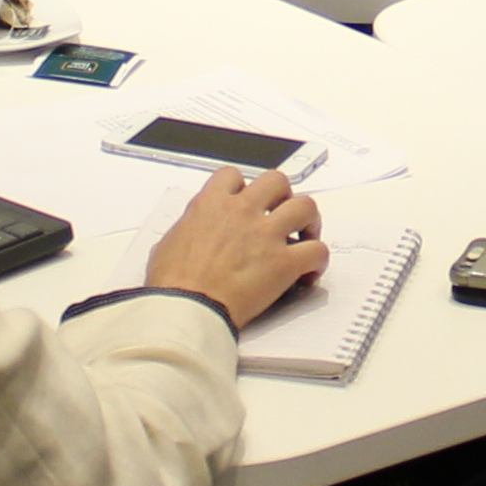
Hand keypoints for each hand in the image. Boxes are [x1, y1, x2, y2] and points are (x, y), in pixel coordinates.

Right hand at [141, 165, 326, 333]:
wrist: (187, 309)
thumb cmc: (173, 285)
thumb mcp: (167, 244)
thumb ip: (188, 230)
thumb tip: (191, 233)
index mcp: (211, 205)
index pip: (232, 175)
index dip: (242, 187)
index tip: (245, 200)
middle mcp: (242, 212)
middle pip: (277, 181)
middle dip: (283, 196)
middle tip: (282, 213)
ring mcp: (266, 235)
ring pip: (306, 207)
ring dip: (309, 221)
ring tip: (306, 237)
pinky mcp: (284, 263)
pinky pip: (317, 250)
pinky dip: (318, 260)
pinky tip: (309, 272)